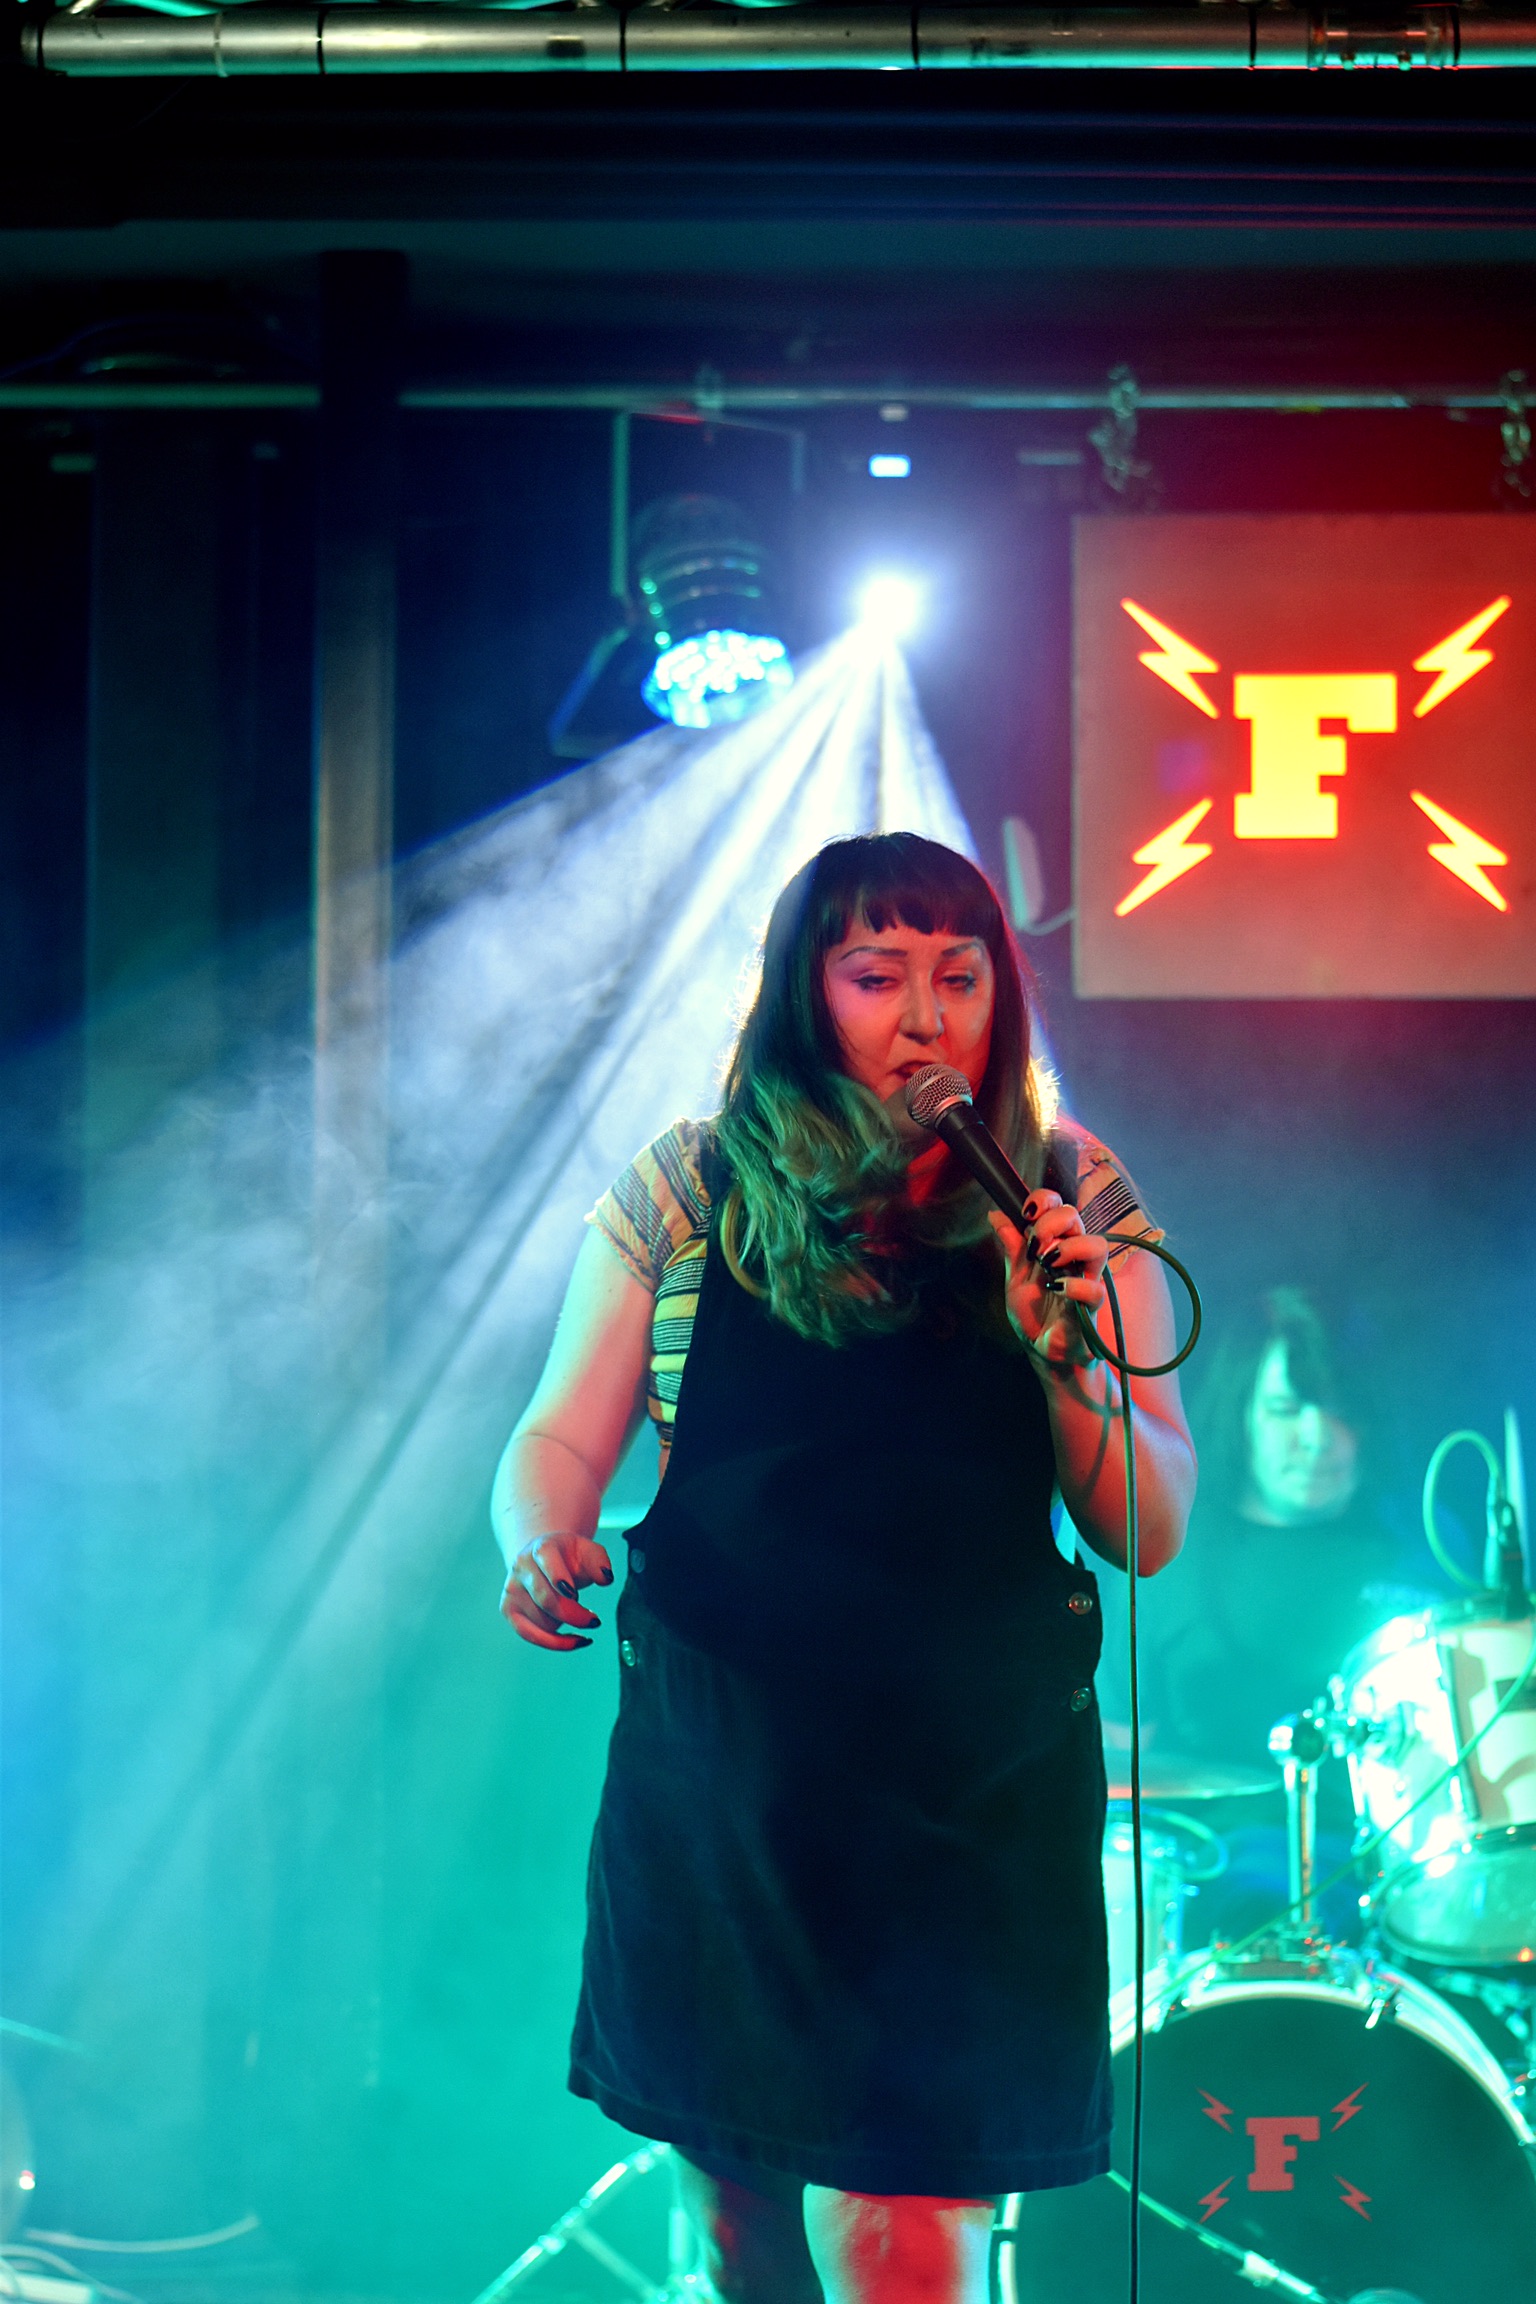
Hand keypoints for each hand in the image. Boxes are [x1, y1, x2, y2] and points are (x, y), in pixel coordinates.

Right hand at [502, 1533, 613, 1650]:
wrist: (543, 1559)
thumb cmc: (568, 1557)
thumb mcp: (588, 1551)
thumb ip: (600, 1561)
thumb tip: (606, 1579)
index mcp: (541, 1548)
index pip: (546, 1560)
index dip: (559, 1577)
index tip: (574, 1594)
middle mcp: (521, 1567)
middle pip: (546, 1599)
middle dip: (573, 1614)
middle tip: (594, 1621)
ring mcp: (512, 1589)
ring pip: (540, 1619)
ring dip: (564, 1623)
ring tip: (575, 1611)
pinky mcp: (508, 1609)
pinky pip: (530, 1634)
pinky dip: (554, 1642)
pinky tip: (574, 1641)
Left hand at [988, 1192, 1108, 1371]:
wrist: (1044, 1351)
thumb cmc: (1035, 1314)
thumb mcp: (1015, 1279)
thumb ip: (1011, 1248)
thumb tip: (995, 1214)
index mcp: (1057, 1245)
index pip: (1059, 1207)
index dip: (1044, 1201)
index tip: (1026, 1214)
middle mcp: (1075, 1257)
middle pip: (1075, 1216)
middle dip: (1049, 1223)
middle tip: (1033, 1247)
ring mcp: (1087, 1279)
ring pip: (1097, 1245)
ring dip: (1067, 1248)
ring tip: (1047, 1265)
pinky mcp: (1092, 1307)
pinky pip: (1094, 1288)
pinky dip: (1073, 1286)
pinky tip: (1056, 1288)